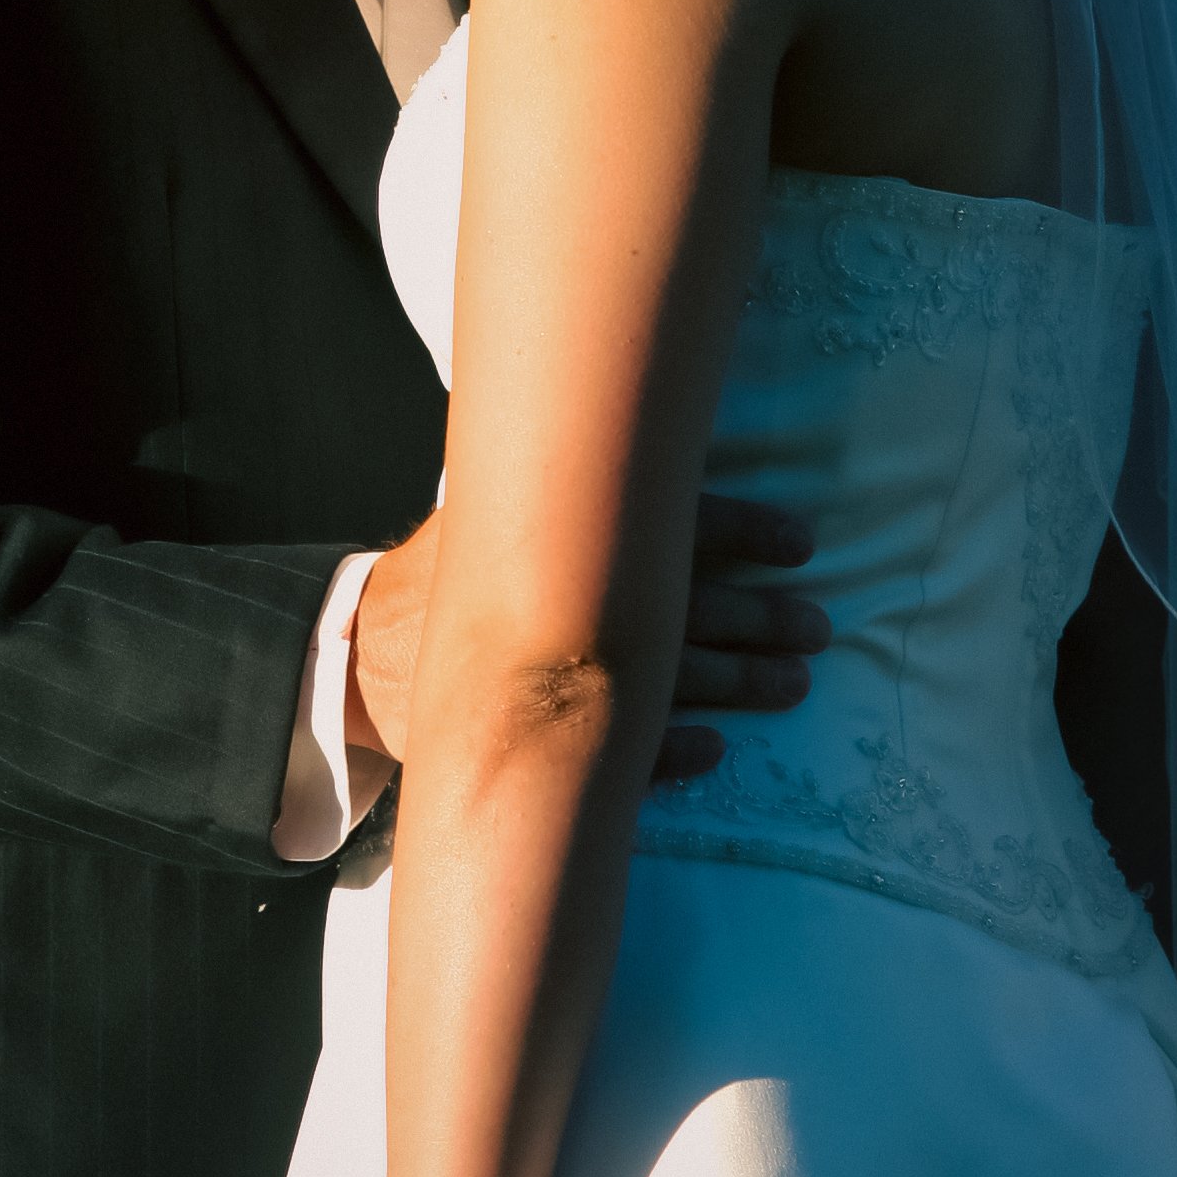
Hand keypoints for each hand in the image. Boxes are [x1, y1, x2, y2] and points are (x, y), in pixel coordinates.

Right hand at [349, 495, 827, 776]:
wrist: (356, 661)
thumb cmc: (438, 577)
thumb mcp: (488, 511)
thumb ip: (555, 483)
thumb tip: (635, 418)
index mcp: (561, 541)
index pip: (666, 524)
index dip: (741, 530)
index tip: (801, 542)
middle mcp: (566, 608)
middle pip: (686, 611)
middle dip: (761, 619)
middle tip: (819, 625)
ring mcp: (552, 681)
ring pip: (668, 684)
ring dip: (737, 684)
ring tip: (794, 684)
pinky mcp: (534, 738)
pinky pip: (616, 758)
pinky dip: (667, 755)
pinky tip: (713, 753)